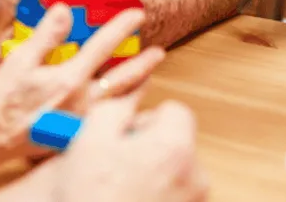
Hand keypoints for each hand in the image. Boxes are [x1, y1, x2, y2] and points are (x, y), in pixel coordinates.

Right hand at [0, 5, 164, 164]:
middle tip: (160, 52)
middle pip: (124, 79)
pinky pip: (109, 120)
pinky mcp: (77, 134)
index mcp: (70, 79)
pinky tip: (124, 103)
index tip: (138, 14)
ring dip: (137, 87)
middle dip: (144, 64)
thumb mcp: (20, 59)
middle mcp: (83, 102)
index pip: (103, 46)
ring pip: (121, 103)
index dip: (122, 26)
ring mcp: (82, 121)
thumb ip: (47, 34)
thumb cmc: (2, 99)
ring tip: (148, 76)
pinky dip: (121, 109)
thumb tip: (66, 10)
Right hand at [0, 94, 206, 201]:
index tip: (123, 132)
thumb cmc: (93, 199)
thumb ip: (114, 107)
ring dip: (148, 171)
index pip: (174, 110)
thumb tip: (126, 94)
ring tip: (116, 185)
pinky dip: (153, 193)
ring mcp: (192, 200)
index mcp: (175, 147)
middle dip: (145, 146)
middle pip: (173, 140)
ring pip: (171, 169)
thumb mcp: (90, 141)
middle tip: (113, 161)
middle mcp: (195, 175)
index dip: (144, 117)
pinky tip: (125, 198)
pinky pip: (171, 193)